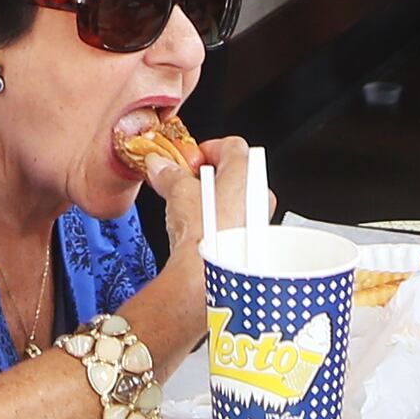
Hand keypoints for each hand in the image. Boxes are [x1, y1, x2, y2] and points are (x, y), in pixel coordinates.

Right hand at [143, 131, 255, 253]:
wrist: (205, 273)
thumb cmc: (202, 232)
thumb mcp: (178, 192)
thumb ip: (169, 173)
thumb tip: (160, 166)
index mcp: (245, 172)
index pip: (231, 145)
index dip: (207, 149)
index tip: (190, 160)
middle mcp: (259, 194)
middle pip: (235, 172)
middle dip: (210, 176)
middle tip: (189, 183)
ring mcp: (259, 219)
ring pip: (237, 198)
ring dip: (216, 200)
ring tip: (192, 208)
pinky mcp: (253, 241)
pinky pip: (239, 221)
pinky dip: (222, 220)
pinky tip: (203, 229)